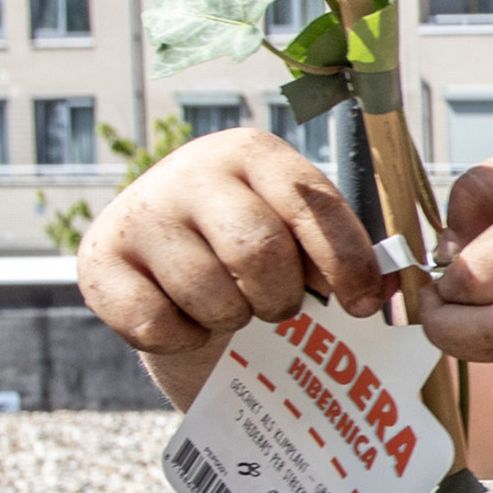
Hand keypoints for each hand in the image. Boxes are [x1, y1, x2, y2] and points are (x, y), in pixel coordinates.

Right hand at [77, 128, 380, 372]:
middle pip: (258, 252)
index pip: (312, 207)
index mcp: (252, 152)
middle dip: (280, 297)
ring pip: (210, 295)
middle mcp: (191, 170)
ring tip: (231, 307)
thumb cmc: (253, 249)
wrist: (168, 270)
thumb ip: (346, 251)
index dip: (346, 264)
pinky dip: (184, 339)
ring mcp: (140, 213)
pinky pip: (156, 324)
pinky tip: (188, 321)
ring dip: (232, 319)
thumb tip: (394, 285)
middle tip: (278, 307)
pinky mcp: (98, 261)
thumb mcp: (301, 234)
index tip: (361, 306)